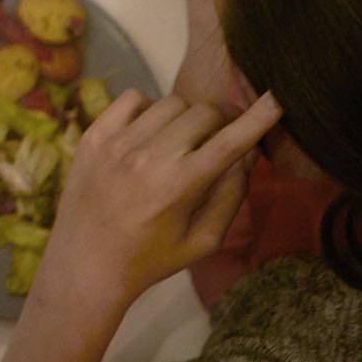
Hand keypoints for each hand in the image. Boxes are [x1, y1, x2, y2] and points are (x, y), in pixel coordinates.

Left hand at [38, 90, 282, 312]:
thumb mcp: (203, 240)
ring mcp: (116, 141)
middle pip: (204, 112)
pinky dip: (149, 108)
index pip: (229, 141)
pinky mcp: (93, 135)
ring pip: (170, 102)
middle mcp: (148, 155)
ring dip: (187, 116)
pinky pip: (133, 99)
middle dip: (222, 120)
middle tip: (223, 135)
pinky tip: (149, 133)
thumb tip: (248, 152)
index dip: (258, 118)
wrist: (85, 263)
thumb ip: (230, 195)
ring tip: (183, 140)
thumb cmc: (151, 258)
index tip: (276, 99)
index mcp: (179, 185)